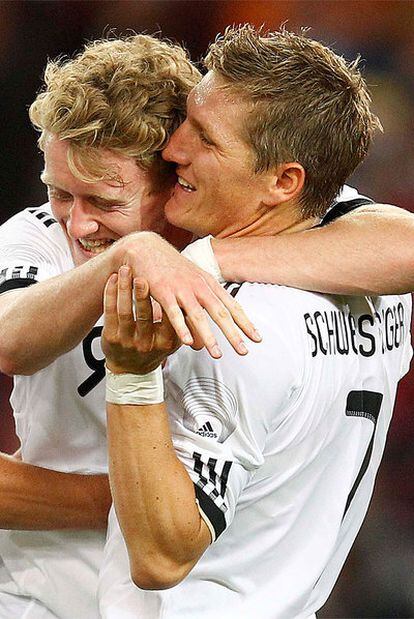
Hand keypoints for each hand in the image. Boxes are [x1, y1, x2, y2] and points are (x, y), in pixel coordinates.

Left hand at [102, 266, 179, 374]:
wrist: (129, 367)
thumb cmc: (155, 348)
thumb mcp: (173, 341)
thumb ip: (189, 328)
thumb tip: (210, 312)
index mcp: (165, 342)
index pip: (169, 322)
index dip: (167, 304)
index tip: (168, 285)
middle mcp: (146, 343)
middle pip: (145, 316)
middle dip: (143, 295)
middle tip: (143, 278)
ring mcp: (126, 340)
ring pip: (125, 311)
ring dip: (124, 289)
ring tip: (126, 270)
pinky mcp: (110, 337)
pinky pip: (109, 311)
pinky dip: (110, 293)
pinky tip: (113, 279)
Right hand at [112, 232, 260, 358]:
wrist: (146, 248)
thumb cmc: (171, 267)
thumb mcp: (195, 278)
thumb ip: (207, 296)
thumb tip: (220, 317)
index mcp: (209, 283)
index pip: (232, 306)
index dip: (245, 322)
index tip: (257, 338)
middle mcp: (199, 286)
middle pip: (220, 313)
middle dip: (234, 334)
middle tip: (244, 351)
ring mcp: (181, 289)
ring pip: (198, 316)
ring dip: (209, 336)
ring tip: (217, 354)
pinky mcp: (163, 292)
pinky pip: (174, 314)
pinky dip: (181, 328)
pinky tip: (187, 342)